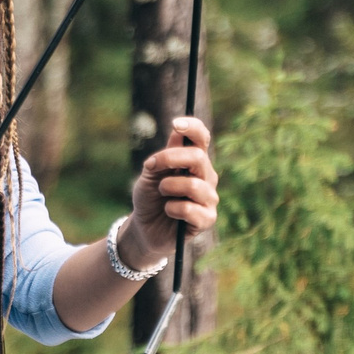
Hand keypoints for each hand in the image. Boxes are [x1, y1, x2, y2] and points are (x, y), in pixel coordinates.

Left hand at [121, 116, 219, 269]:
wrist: (145, 229)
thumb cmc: (150, 198)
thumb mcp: (150, 174)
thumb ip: (163, 156)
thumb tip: (177, 134)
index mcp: (194, 161)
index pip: (202, 138)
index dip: (193, 127)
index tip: (175, 124)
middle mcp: (206, 176)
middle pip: (198, 157)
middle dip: (171, 158)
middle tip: (151, 166)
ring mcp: (209, 198)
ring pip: (193, 184)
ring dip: (169, 187)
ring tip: (162, 193)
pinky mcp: (207, 219)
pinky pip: (190, 209)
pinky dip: (172, 208)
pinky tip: (168, 211)